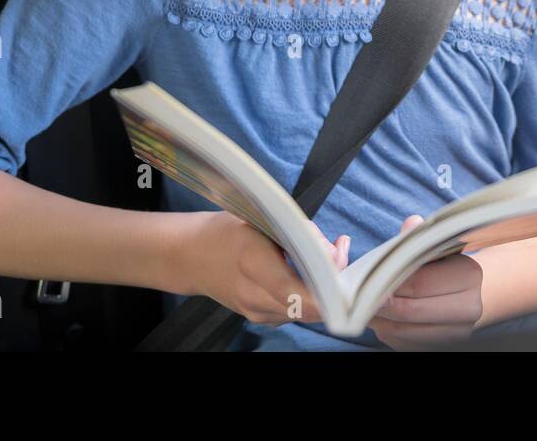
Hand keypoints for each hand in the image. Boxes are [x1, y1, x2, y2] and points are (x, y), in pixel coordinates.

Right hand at [186, 211, 349, 326]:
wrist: (190, 255)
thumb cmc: (227, 231)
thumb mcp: (263, 218)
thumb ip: (302, 234)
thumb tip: (336, 252)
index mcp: (252, 264)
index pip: (295, 292)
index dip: (326, 290)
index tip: (345, 273)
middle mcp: (253, 296)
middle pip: (307, 307)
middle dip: (334, 287)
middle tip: (342, 254)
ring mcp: (255, 312)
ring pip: (306, 312)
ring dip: (324, 291)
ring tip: (330, 259)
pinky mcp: (259, 317)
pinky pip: (295, 312)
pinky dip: (310, 296)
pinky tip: (313, 273)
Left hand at [367, 215, 483, 350]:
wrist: (464, 295)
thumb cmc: (442, 266)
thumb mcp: (433, 247)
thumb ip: (418, 237)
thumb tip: (411, 224)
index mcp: (469, 276)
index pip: (420, 282)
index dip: (390, 281)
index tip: (370, 279)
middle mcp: (470, 308)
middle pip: (411, 311)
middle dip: (381, 304)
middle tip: (361, 297)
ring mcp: (458, 333)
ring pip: (405, 332)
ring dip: (381, 321)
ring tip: (366, 308)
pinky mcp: (442, 349)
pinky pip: (405, 345)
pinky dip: (388, 333)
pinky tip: (382, 320)